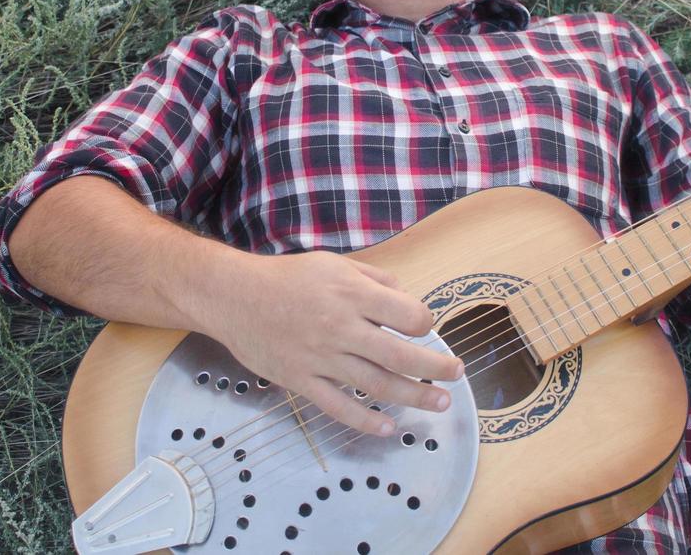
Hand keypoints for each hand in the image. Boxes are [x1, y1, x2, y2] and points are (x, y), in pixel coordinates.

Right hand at [208, 250, 463, 436]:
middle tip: (456, 374)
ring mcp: (321, 358)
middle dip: (435, 368)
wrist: (234, 296)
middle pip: (399, 356)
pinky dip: (365, 420)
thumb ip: (374, 280)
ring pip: (376, 384)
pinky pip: (338, 406)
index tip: (426, 328)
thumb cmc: (287, 277)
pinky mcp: (302, 381)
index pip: (408, 316)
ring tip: (438, 403)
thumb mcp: (335, 264)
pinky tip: (388, 427)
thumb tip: (407, 300)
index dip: (425, 323)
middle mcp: (341, 328)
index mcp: (352, 295)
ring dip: (412, 397)